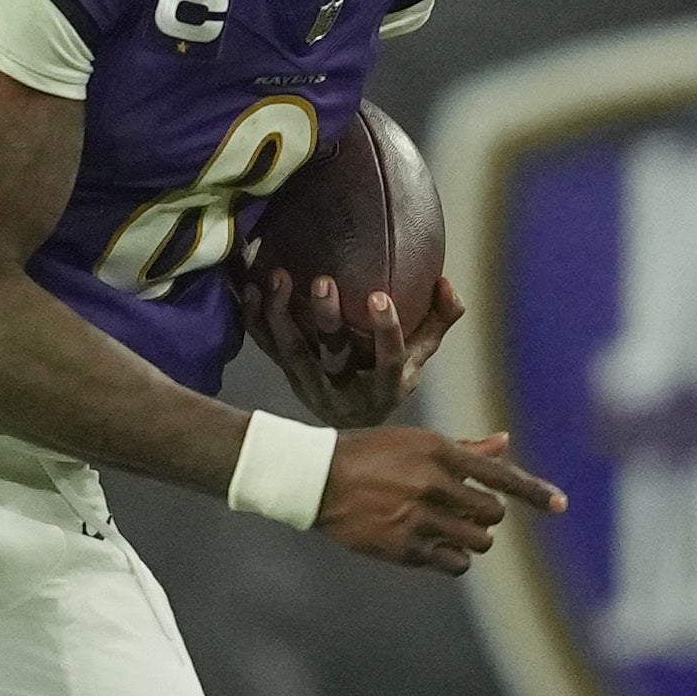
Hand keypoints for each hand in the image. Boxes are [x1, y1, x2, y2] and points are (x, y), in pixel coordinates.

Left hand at [256, 269, 463, 431]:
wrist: (352, 418)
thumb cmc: (389, 378)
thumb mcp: (419, 355)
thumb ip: (438, 319)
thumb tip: (445, 283)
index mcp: (385, 387)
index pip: (388, 361)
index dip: (385, 331)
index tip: (379, 297)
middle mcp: (346, 390)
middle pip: (333, 356)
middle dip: (327, 319)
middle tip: (323, 281)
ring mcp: (311, 384)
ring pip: (292, 351)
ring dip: (281, 314)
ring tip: (279, 277)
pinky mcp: (287, 374)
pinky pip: (267, 347)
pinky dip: (256, 319)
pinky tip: (251, 290)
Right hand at [312, 428, 562, 575]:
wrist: (315, 478)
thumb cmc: (369, 455)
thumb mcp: (415, 442)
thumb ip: (463, 447)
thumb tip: (504, 441)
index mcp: (437, 451)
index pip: (498, 475)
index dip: (533, 491)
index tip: (560, 504)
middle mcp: (431, 483)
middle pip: (491, 513)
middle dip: (485, 516)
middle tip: (465, 512)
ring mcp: (418, 517)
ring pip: (477, 542)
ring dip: (472, 539)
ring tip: (450, 530)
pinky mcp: (404, 547)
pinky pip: (453, 563)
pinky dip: (453, 559)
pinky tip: (436, 547)